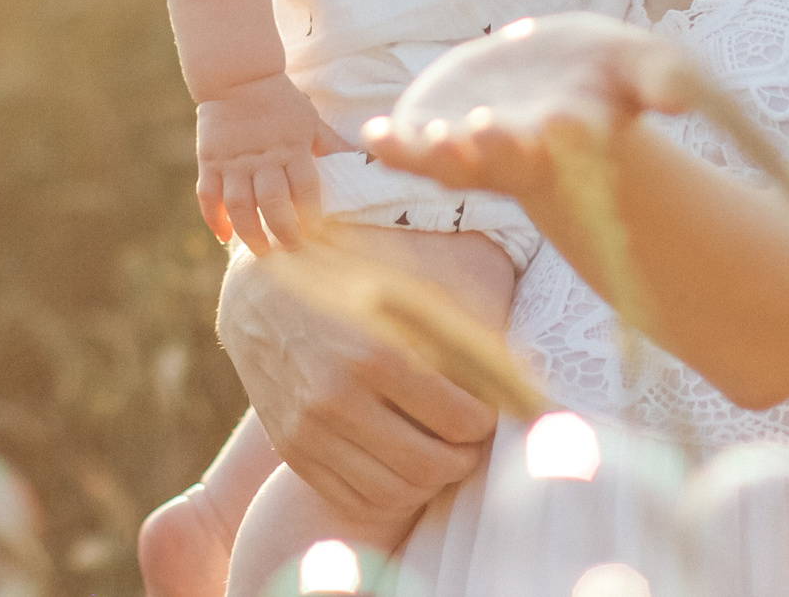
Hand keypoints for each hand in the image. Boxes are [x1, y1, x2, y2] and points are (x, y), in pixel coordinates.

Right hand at [195, 73, 348, 252]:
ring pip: (239, 205)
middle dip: (283, 232)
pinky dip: (214, 218)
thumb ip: (332, 145)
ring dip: (250, 233)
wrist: (239, 75)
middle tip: (292, 249)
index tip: (315, 233)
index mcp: (291, 148)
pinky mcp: (210, 161)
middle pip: (272, 203)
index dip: (311, 215)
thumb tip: (368, 160)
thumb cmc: (281, 101)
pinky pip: (208, 195)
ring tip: (262, 251)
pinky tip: (224, 236)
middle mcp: (262, 158)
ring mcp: (233, 161)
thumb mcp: (311, 120)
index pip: (305, 189)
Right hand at [216, 247, 495, 516]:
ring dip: (432, 480)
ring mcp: (309, 431)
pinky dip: (391, 494)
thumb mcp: (407, 295)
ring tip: (439, 452)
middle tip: (470, 440)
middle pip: (431, 464)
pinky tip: (402, 466)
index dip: (486, 422)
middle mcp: (336, 397)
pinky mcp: (293, 453)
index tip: (487, 411)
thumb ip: (465, 339)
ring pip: (396, 492)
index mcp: (373, 352)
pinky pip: (357, 501)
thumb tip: (529, 386)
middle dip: (465, 458)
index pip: (459, 419)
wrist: (259, 297)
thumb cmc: (349, 287)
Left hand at [361, 13, 698, 199]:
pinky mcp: (435, 130)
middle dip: (498, 145)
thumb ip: (660, 79)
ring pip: (455, 162)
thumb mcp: (639, 64)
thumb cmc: (604, 75)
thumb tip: (681, 99)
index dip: (567, 135)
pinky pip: (410, 148)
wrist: (550, 79)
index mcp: (573, 135)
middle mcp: (521, 148)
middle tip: (488, 127)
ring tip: (427, 142)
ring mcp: (473, 147)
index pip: (571, 143)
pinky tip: (373, 136)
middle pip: (509, 156)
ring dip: (441, 155)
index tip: (566, 120)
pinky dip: (393, 147)